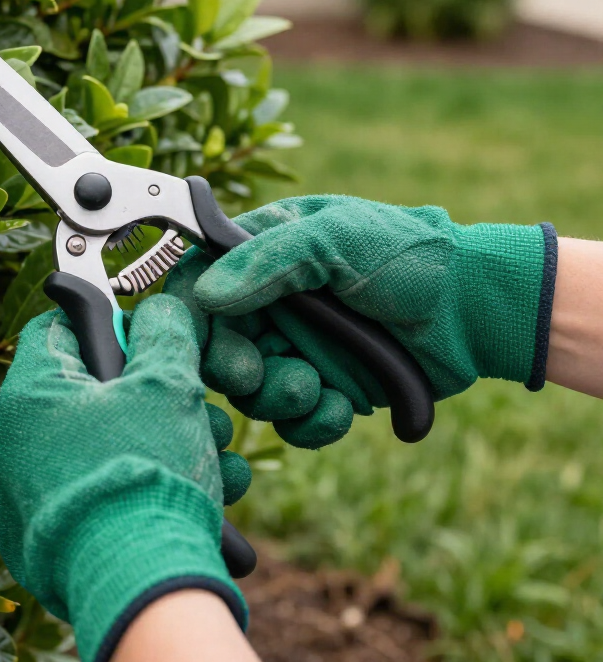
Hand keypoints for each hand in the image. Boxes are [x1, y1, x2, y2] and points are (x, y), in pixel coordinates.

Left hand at [0, 294, 250, 661]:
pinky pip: (89, 496)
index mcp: (29, 393)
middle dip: (152, 398)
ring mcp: (21, 496)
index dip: (108, 326)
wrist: (138, 586)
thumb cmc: (146, 475)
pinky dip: (132, 490)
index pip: (59, 328)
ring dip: (156, 444)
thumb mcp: (168, 383)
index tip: (145, 343)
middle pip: (87, 395)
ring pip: (97, 448)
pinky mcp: (38, 542)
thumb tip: (160, 311)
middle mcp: (10, 443)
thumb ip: (164, 331)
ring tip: (214, 460)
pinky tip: (189, 499)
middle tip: (198, 411)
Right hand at [166, 195, 555, 447]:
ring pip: (251, 390)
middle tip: (254, 373)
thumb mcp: (337, 238)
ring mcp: (296, 347)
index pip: (199, 281)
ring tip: (313, 387)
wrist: (473, 309)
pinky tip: (340, 408)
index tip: (193, 341)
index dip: (188, 313)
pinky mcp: (324, 386)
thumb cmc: (409, 255)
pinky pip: (293, 421)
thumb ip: (269, 260)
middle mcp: (271, 303)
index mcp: (262, 253)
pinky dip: (311, 423)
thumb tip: (207, 294)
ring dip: (276, 397)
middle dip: (232, 366)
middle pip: (216, 346)